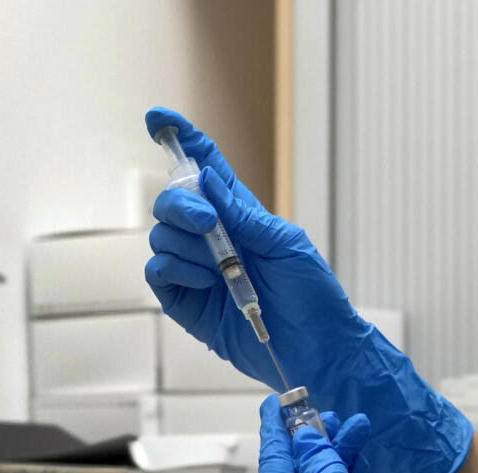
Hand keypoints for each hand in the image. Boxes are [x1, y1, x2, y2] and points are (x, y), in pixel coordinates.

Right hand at [143, 108, 471, 472]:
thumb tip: (208, 181)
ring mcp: (198, 272)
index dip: (182, 142)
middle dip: (182, 203)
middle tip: (207, 221)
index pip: (206, 170)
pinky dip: (175, 270)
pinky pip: (159, 274)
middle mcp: (215, 240)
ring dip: (185, 244)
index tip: (158, 118)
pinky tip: (204, 280)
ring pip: (162, 237)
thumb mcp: (288, 245)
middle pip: (173, 203)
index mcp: (243, 218)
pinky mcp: (188, 304)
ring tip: (219, 266)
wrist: (319, 348)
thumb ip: (245, 215)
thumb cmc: (316, 297)